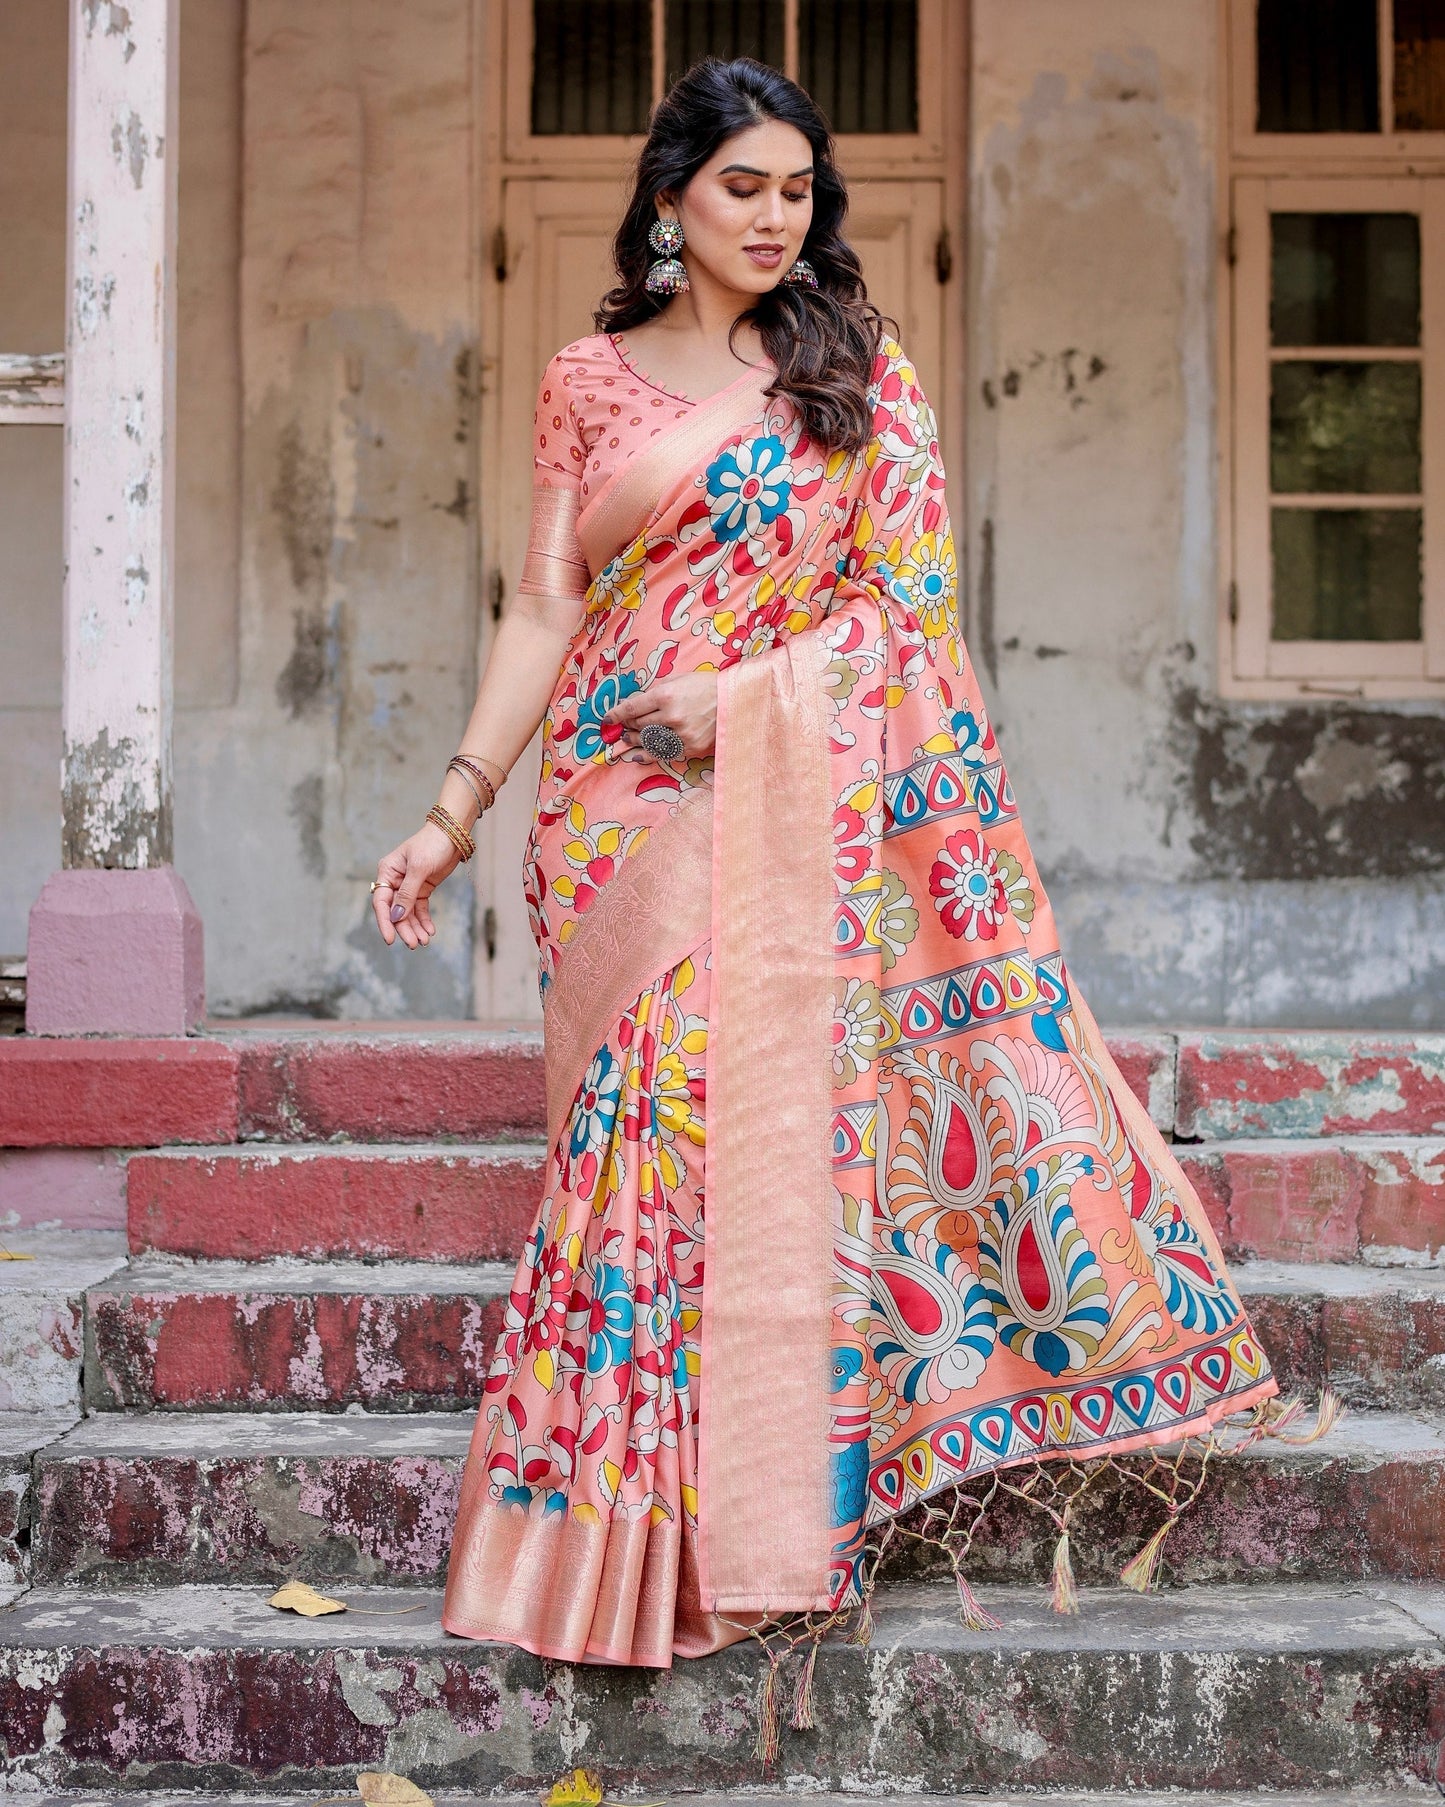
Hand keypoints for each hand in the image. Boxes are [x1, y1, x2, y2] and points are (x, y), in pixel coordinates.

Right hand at [372, 820, 460, 948]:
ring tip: (424, 941)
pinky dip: (424, 920)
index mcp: (387, 872)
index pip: (381, 902)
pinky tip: (429, 931)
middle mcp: (395, 880)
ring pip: (408, 913)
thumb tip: (396, 916)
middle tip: (414, 944)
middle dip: (404, 928)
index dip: (385, 922)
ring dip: (414, 927)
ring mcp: (408, 886)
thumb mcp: (419, 868)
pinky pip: (420, 909)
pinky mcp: (422, 889)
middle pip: (395, 911)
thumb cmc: (432, 845)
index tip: (390, 939)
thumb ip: (407, 893)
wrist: (453, 835)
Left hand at [603, 670, 717, 759]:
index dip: (616, 714)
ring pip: (648, 742)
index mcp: (665, 695)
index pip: (632, 708)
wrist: (734, 700)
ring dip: (634, 741)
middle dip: (627, 726)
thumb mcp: (678, 679)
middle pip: (639, 725)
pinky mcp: (690, 747)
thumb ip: (656, 690)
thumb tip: (635, 701)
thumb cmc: (705, 685)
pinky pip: (664, 753)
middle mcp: (671, 716)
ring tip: (627, 740)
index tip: (607, 719)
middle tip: (622, 727)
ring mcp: (681, 734)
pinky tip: (638, 756)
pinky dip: (649, 756)